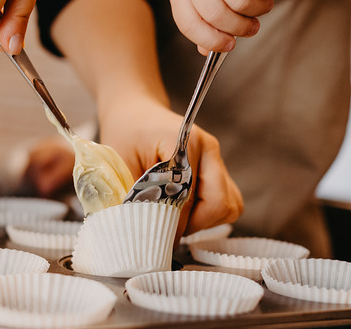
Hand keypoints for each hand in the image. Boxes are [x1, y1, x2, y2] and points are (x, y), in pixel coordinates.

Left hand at [99, 97, 242, 236]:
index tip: (155, 236)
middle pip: (218, 203)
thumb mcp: (121, 165)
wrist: (136, 113)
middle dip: (192, 224)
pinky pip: (230, 202)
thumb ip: (135, 197)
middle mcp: (208, 148)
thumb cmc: (125, 136)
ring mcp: (217, 159)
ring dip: (205, 221)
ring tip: (176, 217)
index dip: (173, 221)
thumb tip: (146, 236)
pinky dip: (212, 215)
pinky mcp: (220, 170)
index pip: (188, 194)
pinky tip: (186, 211)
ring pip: (230, 205)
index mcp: (183, 140)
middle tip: (166, 227)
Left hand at [165, 0, 276, 54]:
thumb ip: (202, 17)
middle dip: (241, 28)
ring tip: (262, 3)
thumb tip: (207, 51)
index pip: (189, 24)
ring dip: (259, 9)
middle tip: (253, 27)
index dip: (210, 40)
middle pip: (218, 17)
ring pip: (242, 3)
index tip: (228, 45)